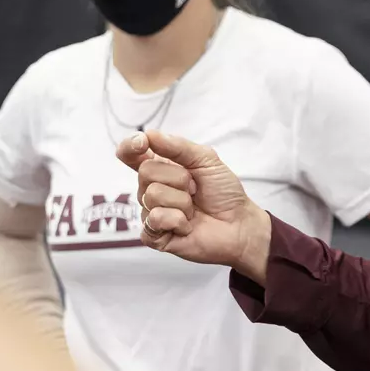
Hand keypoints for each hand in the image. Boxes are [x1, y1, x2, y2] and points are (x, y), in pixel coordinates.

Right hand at [116, 130, 271, 279]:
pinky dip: (178, 220)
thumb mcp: (206, 160)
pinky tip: (187, 226)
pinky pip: (155, 219)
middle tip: (195, 190)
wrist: (239, 223)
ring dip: (183, 201)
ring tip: (193, 209)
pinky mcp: (154, 236)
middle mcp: (150, 190)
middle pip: (145, 172)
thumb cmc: (223, 192)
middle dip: (179, 178)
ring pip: (152, 195)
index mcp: (160, 168)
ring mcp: (150, 213)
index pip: (130, 154)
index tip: (143, 143)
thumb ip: (178, 146)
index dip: (130, 146)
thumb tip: (148, 134)